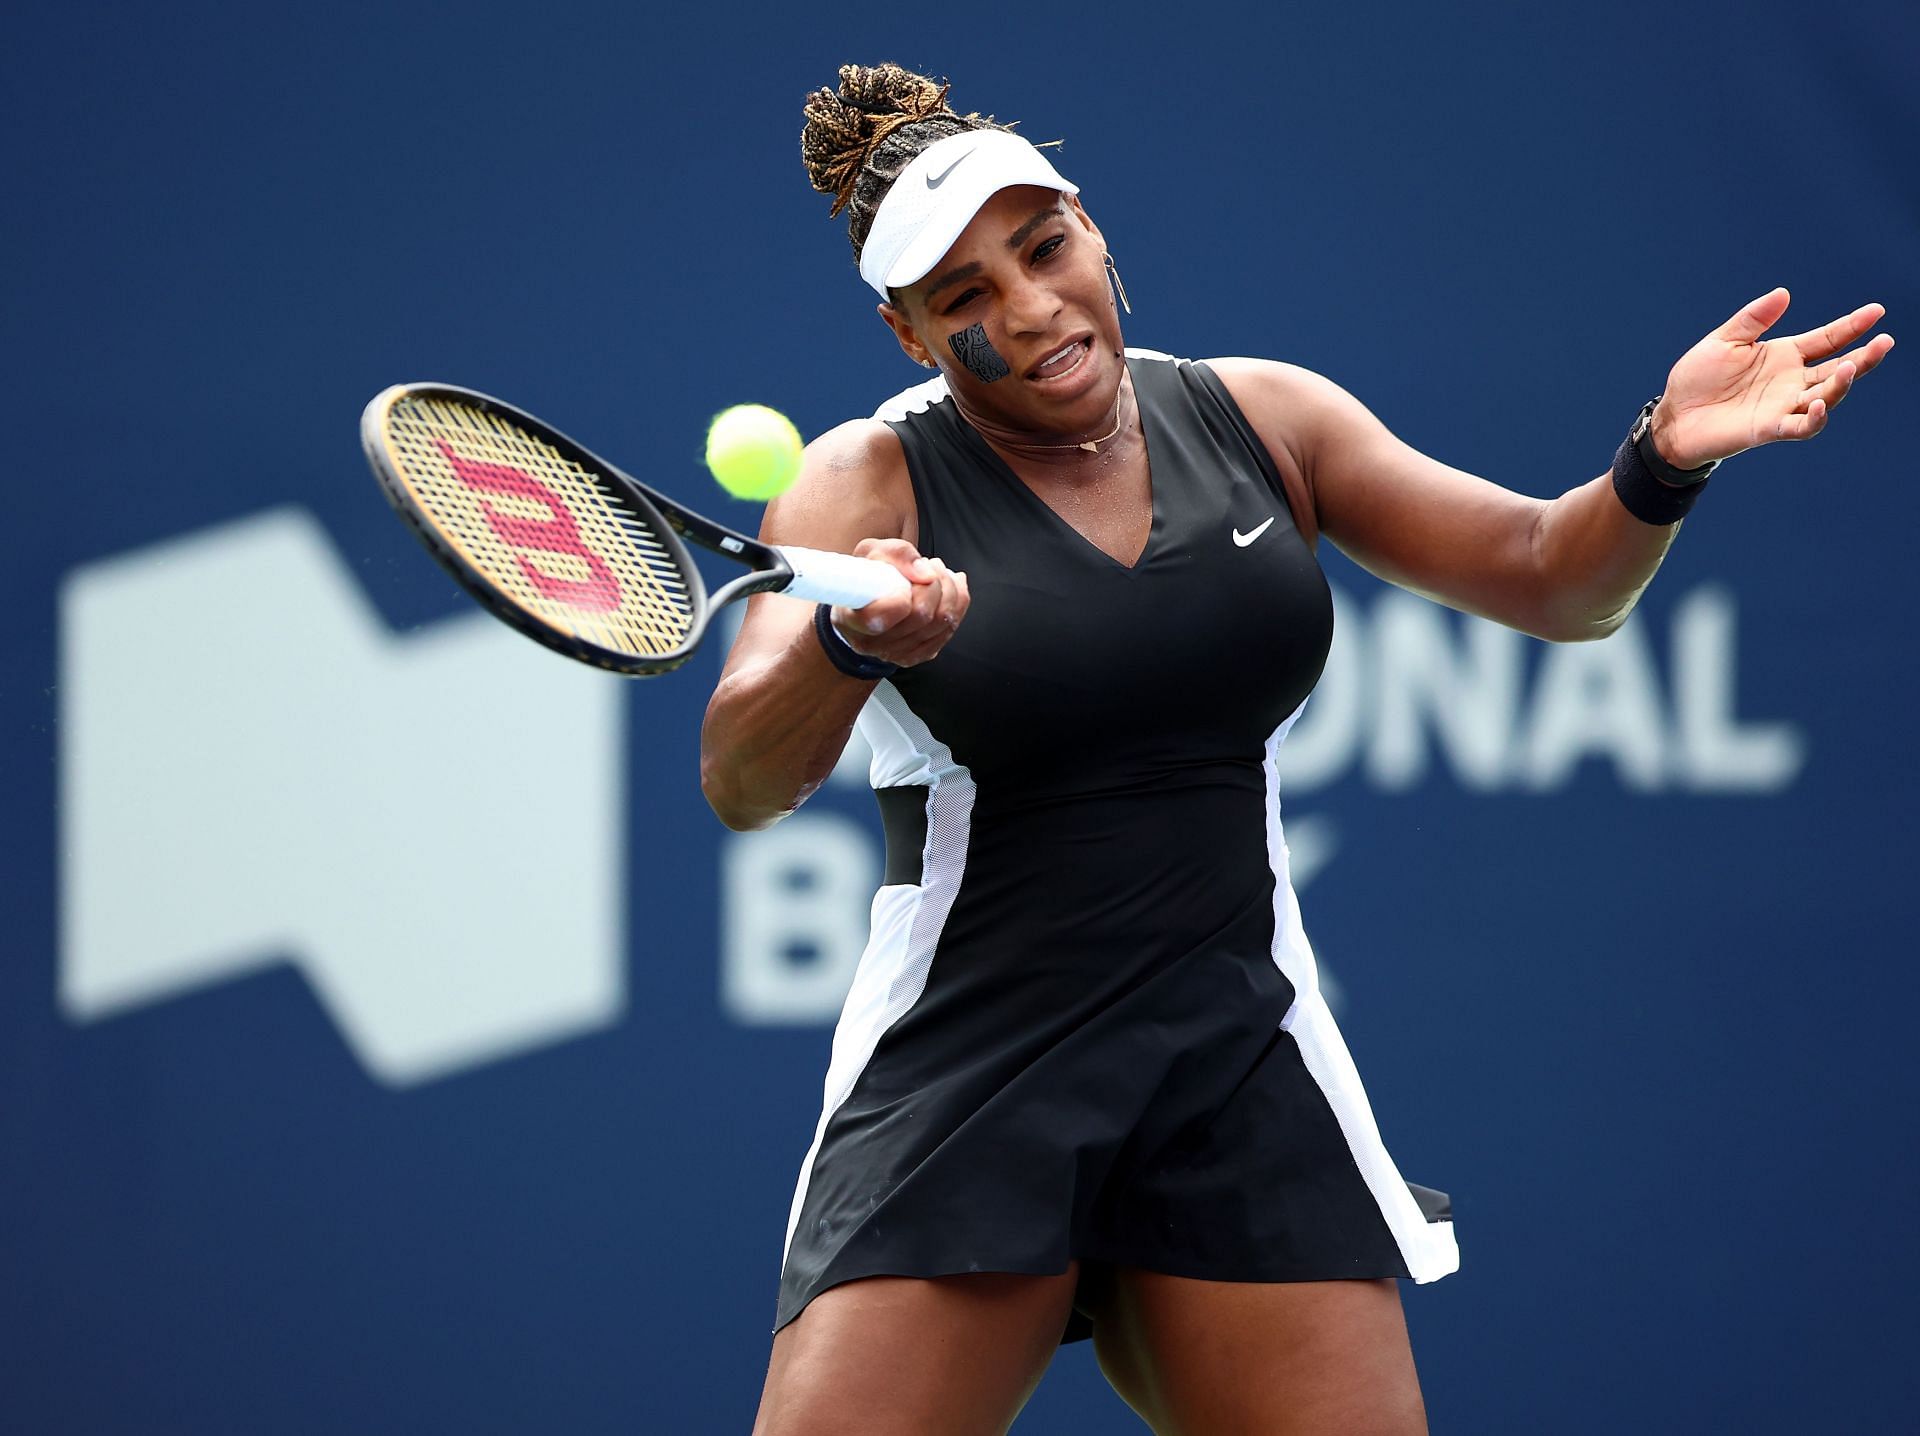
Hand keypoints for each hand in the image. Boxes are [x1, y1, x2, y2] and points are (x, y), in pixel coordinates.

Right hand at [830, 538, 970, 667]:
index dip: (906, 592)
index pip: (885, 615)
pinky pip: (949, 630)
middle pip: (922, 616)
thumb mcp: (871, 552)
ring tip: (939, 573)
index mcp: (853, 620)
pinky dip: (957, 604)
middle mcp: (873, 643)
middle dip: (936, 582)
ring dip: (950, 590)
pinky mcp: (917, 655)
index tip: (907, 576)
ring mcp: (896, 653)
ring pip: (942, 623)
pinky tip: (948, 589)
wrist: (863, 601)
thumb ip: (897, 554)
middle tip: (930, 564)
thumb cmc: (864, 576)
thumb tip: (926, 574)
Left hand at [1652, 289, 1893, 470]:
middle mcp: (1791, 381)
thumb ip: (1753, 319)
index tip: (1876, 311)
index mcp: (1784, 355)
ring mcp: (1783, 406)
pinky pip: (1799, 426)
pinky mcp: (1768, 428)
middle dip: (1863, 357)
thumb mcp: (1724, 341)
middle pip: (1837, 369)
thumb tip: (1784, 292)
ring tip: (1851, 367)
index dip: (1852, 326)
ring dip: (1841, 384)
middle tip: (1884, 342)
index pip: (1827, 339)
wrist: (1674, 417)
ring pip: (1825, 396)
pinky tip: (1817, 404)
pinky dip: (1812, 418)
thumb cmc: (1697, 379)